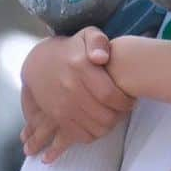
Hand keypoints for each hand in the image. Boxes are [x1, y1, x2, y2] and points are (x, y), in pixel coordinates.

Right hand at [19, 29, 132, 160]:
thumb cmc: (72, 49)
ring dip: (109, 125)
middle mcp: (70, 88)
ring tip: (113, 115)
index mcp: (80, 66)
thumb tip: (101, 58)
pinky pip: (82, 135)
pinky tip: (99, 121)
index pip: (109, 94)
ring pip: (95, 128)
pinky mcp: (57, 117)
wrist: (39, 63)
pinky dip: (94, 133)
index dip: (125, 102)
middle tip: (123, 109)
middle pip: (105, 115)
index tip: (130, 100)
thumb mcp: (86, 35)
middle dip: (120, 116)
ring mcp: (62, 105)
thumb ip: (98, 41)